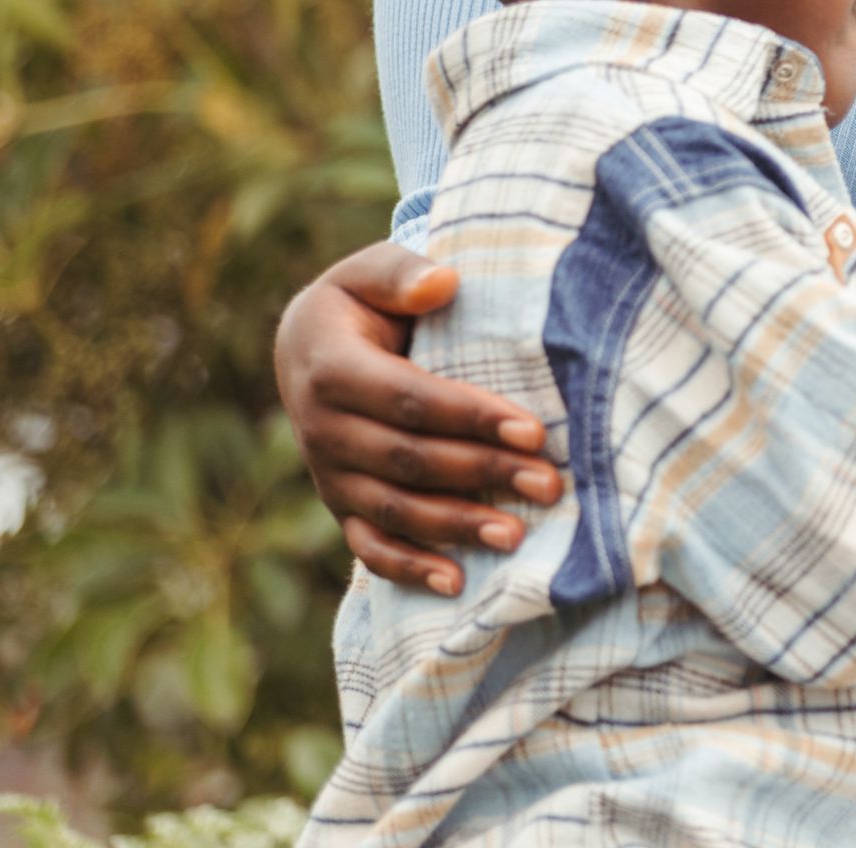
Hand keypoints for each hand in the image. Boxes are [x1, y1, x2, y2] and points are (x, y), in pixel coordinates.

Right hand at [274, 242, 562, 594]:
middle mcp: (322, 429)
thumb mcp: (370, 271)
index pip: (411, 400)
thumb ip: (402, 273)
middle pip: (411, 460)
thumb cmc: (359, 302)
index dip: (472, 417)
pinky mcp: (338, 505)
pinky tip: (456, 583)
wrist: (305, 346)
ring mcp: (328, 475)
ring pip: (395, 509)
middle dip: (484, 474)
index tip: (534, 432)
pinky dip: (409, 568)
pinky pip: (369, 545)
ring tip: (517, 535)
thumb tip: (443, 283)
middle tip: (550, 483)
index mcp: (332, 370)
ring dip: (456, 525)